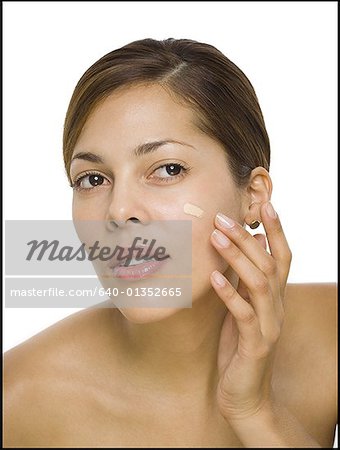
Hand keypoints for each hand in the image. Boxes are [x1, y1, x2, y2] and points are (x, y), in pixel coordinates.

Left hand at [210, 202, 291, 421]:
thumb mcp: (244, 308)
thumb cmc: (239, 347)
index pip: (282, 256)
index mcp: (274, 296)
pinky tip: (214, 278)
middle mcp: (277, 307)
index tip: (265, 203)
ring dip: (238, 257)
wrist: (245, 395)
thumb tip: (246, 249)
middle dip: (246, 237)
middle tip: (222, 216)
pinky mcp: (255, 344)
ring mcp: (269, 325)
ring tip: (216, 237)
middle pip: (269, 263)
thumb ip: (246, 282)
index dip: (277, 230)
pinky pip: (244, 314)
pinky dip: (229, 294)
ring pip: (259, 283)